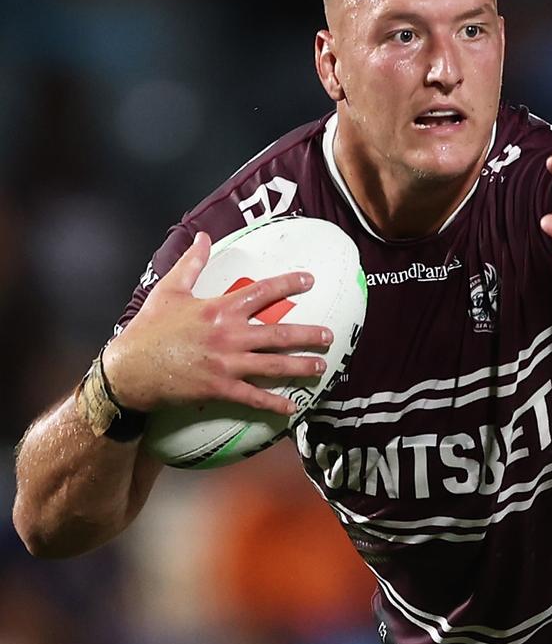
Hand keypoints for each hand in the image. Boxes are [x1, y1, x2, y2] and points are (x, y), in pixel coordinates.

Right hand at [102, 232, 331, 415]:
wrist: (130, 370)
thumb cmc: (149, 329)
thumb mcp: (169, 290)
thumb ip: (192, 263)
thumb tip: (203, 236)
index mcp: (219, 308)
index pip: (263, 292)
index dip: (289, 284)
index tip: (310, 280)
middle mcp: (229, 335)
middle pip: (278, 333)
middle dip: (308, 334)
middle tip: (329, 336)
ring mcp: (226, 364)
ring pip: (273, 365)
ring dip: (300, 366)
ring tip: (321, 367)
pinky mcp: (219, 388)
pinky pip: (253, 397)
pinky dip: (274, 403)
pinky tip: (292, 407)